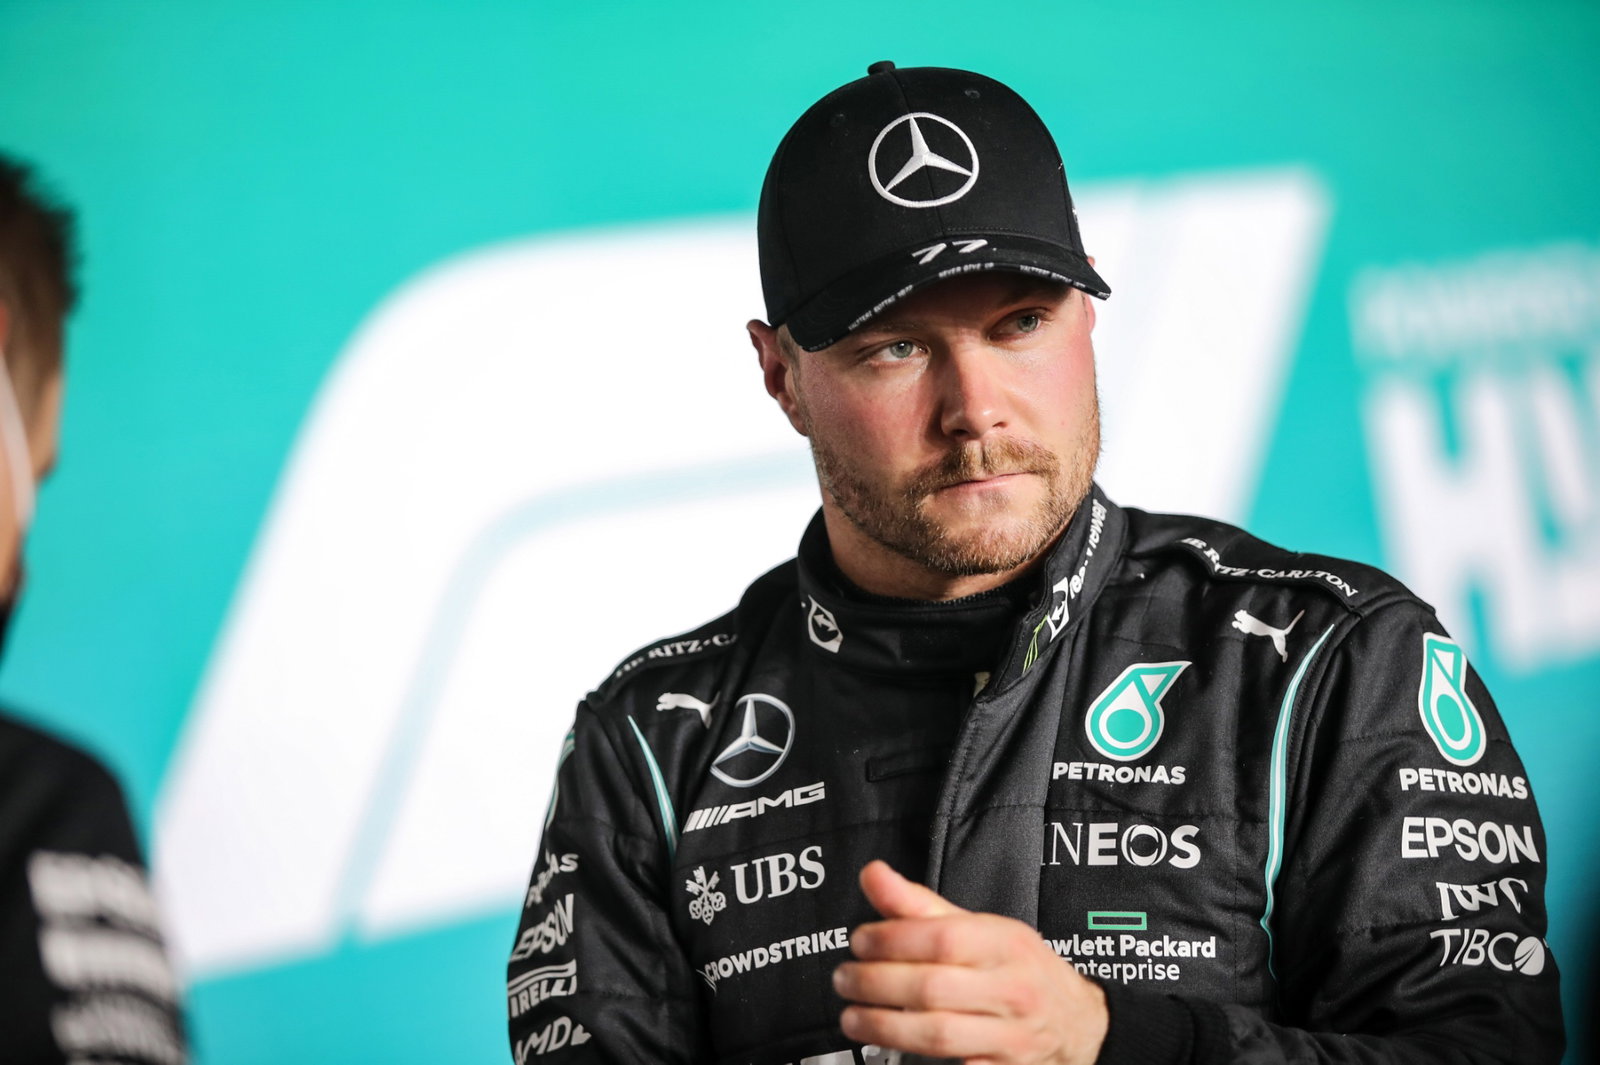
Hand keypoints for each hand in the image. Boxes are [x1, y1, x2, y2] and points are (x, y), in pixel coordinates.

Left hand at [833, 861, 1107, 1064]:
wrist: (1078, 1022)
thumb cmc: (1019, 968)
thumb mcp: (980, 927)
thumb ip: (920, 905)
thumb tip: (873, 874)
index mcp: (1005, 943)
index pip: (942, 938)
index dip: (891, 939)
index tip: (859, 942)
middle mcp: (1013, 988)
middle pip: (933, 988)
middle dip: (876, 984)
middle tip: (844, 979)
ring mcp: (1012, 1035)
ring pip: (939, 1035)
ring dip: (885, 1027)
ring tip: (853, 1017)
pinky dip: (925, 1062)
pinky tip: (892, 1050)